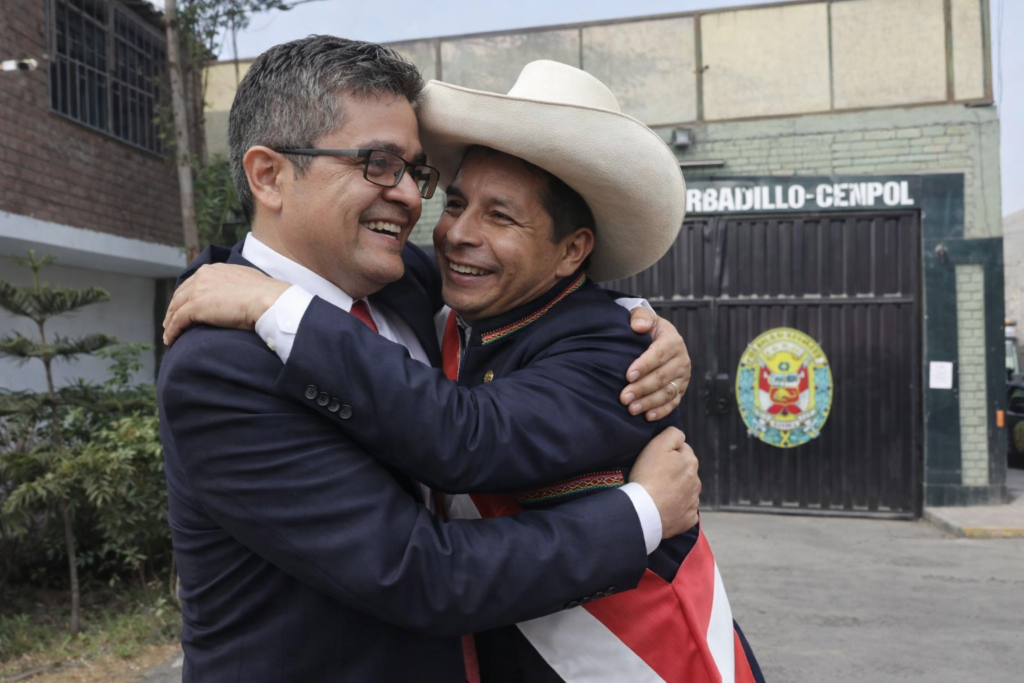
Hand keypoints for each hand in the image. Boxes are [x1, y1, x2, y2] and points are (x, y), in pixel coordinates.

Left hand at [162, 263, 290, 345]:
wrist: (267, 300)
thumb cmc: (265, 294)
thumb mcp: (247, 280)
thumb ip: (236, 283)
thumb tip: (240, 292)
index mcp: (214, 270)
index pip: (193, 283)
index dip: (186, 297)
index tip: (184, 307)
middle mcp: (202, 277)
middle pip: (180, 295)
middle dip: (174, 309)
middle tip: (171, 322)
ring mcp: (197, 291)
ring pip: (175, 308)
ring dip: (170, 322)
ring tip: (169, 335)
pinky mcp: (195, 307)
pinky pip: (177, 321)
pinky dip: (172, 332)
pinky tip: (171, 341)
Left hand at [622, 308, 691, 420]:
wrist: (657, 338)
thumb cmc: (646, 329)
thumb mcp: (643, 317)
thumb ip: (640, 317)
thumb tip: (639, 326)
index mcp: (673, 341)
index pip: (659, 354)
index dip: (644, 365)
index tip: (628, 375)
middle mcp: (681, 359)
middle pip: (662, 377)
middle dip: (642, 388)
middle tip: (623, 398)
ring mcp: (683, 376)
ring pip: (667, 392)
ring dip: (649, 402)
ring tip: (631, 409)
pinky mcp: (681, 389)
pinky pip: (673, 402)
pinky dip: (661, 411)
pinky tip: (647, 416)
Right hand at [628, 427, 699, 537]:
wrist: (644, 511)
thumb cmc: (648, 476)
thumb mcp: (657, 445)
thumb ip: (673, 434)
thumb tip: (680, 436)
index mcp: (691, 462)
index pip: (682, 450)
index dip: (668, 453)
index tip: (656, 460)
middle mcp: (696, 482)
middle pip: (684, 471)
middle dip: (673, 471)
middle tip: (654, 476)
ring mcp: (693, 502)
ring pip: (686, 490)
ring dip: (676, 490)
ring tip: (657, 493)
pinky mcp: (689, 519)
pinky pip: (685, 510)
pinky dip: (677, 508)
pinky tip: (665, 508)